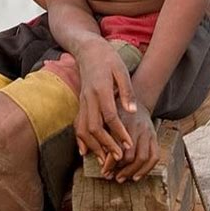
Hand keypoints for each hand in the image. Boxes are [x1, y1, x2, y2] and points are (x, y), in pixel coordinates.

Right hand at [74, 39, 136, 166]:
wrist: (88, 50)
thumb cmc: (108, 59)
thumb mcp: (121, 71)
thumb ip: (126, 91)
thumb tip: (132, 111)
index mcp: (101, 89)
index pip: (109, 116)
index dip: (119, 132)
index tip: (129, 145)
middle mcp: (89, 97)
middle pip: (94, 127)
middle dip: (106, 145)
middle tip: (119, 158)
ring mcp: (82, 101)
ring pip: (83, 128)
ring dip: (94, 146)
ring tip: (105, 160)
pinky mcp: (80, 103)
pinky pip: (77, 124)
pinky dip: (81, 140)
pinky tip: (86, 151)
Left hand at [101, 99, 158, 182]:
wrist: (132, 98)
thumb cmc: (112, 108)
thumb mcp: (101, 114)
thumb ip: (95, 131)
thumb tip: (84, 152)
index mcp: (121, 119)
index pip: (116, 145)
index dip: (109, 161)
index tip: (103, 169)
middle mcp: (135, 125)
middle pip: (129, 154)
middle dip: (119, 168)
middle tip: (109, 175)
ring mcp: (147, 131)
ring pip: (142, 157)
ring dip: (131, 171)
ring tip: (120, 178)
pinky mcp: (154, 136)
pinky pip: (154, 156)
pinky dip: (146, 169)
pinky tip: (136, 176)